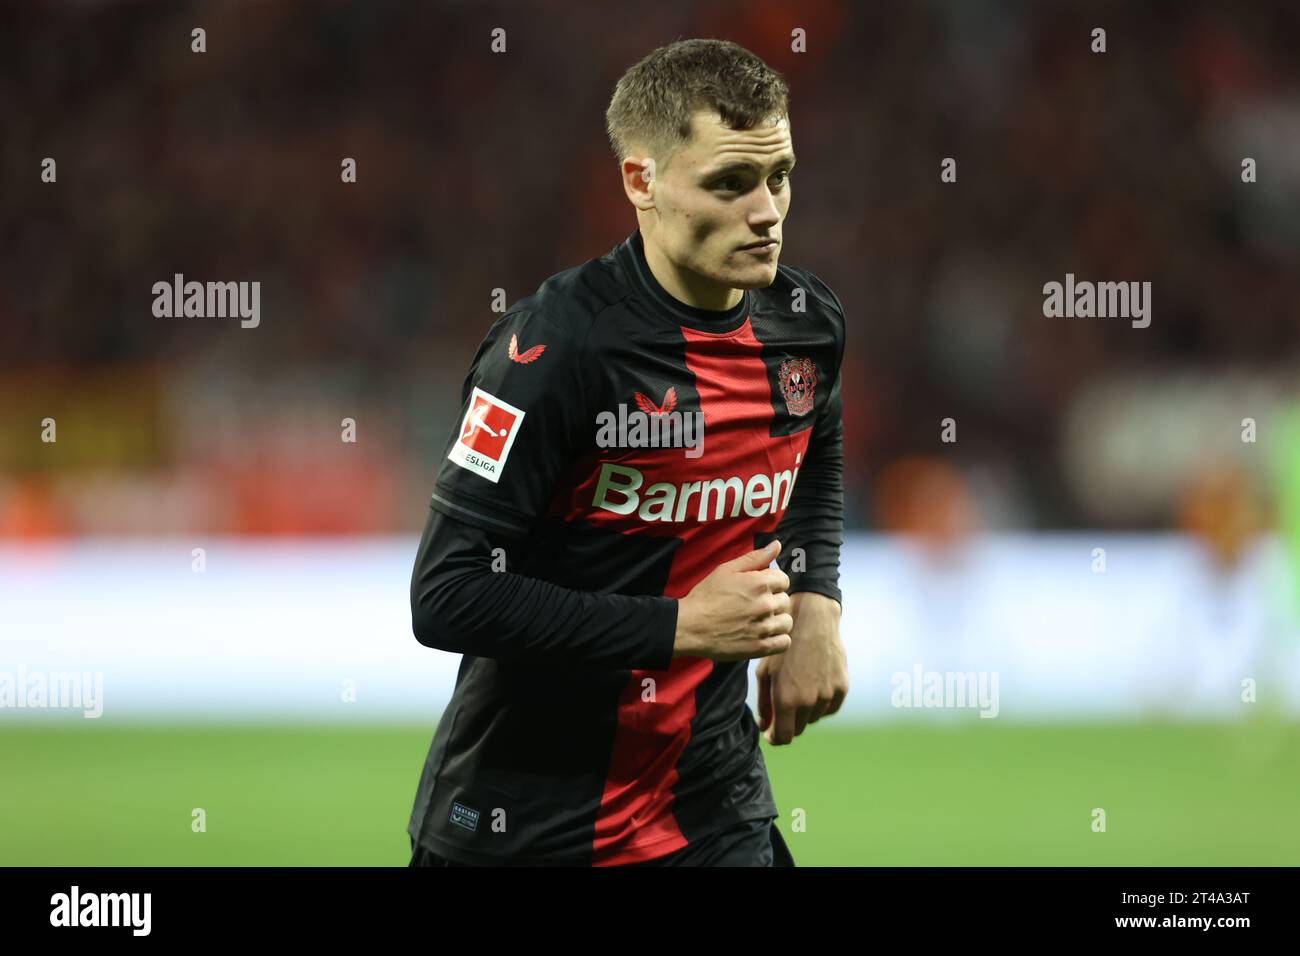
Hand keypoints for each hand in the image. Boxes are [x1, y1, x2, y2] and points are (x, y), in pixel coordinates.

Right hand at [673, 540, 792, 661]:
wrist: (690, 626)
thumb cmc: (706, 596)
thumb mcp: (726, 570)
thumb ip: (755, 558)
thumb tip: (777, 545)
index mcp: (759, 583)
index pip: (784, 580)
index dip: (771, 583)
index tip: (758, 589)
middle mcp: (765, 605)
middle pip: (785, 600)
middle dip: (772, 601)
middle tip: (753, 605)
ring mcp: (764, 627)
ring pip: (786, 622)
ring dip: (776, 620)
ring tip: (758, 621)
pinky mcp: (760, 647)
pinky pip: (784, 642)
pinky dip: (778, 639)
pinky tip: (764, 635)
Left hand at [756, 591, 846, 744]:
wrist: (812, 620)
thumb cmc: (783, 645)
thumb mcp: (764, 672)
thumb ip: (764, 703)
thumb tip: (765, 727)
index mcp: (786, 700)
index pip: (783, 737)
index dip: (776, 738)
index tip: (772, 732)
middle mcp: (809, 702)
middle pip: (799, 728)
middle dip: (789, 722)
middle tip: (784, 704)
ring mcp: (828, 695)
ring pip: (815, 717)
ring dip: (805, 710)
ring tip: (799, 685)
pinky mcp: (842, 687)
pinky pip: (830, 707)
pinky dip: (822, 703)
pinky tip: (814, 684)